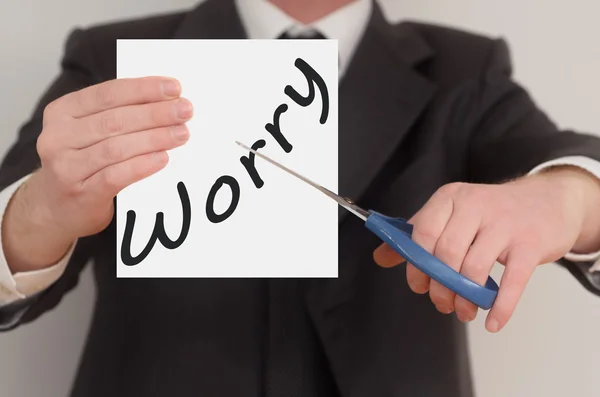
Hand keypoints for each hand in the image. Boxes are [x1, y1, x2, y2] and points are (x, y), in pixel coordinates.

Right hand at [3, 77, 192, 271]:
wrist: (56, 208)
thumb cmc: (82, 163)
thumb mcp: (88, 132)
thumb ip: (117, 114)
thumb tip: (165, 100)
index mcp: (62, 112)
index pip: (107, 93)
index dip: (143, 89)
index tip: (174, 88)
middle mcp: (58, 137)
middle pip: (115, 120)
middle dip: (155, 113)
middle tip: (185, 110)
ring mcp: (66, 166)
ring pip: (117, 147)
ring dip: (155, 138)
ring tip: (181, 133)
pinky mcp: (81, 193)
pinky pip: (116, 176)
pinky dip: (142, 165)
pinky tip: (163, 158)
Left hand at [373, 168, 599, 331]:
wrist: (547, 200)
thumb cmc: (492, 212)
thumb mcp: (451, 213)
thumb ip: (415, 235)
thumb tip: (381, 256)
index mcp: (450, 198)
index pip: (423, 233)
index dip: (416, 266)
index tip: (418, 285)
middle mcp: (476, 205)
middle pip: (446, 254)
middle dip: (440, 286)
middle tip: (442, 302)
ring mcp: (505, 224)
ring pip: (474, 269)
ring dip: (465, 299)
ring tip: (464, 310)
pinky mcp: (531, 243)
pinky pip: (512, 281)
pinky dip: (500, 306)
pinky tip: (493, 321)